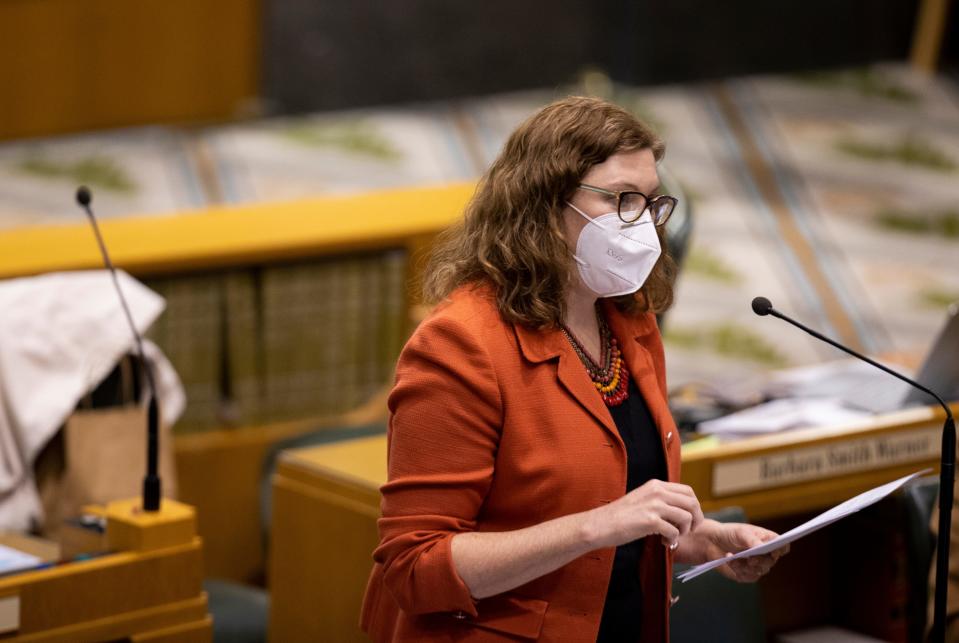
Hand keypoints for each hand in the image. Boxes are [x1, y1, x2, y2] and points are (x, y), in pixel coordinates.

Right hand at [587, 479, 703, 549]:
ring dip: (683, 532)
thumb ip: (660, 500)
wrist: (600, 525)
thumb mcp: (642, 499)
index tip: (689, 520)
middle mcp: (657, 491)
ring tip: (670, 537)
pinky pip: (674, 531)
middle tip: (686, 531)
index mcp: (656, 485)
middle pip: (692, 503)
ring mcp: (654, 505)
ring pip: (687, 517)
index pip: (688, 491)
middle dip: (695, 520)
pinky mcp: (650, 521)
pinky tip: (663, 542)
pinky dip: (672, 540)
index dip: (694, 507)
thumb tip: (681, 510)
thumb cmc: (620, 516)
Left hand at [696, 521, 788, 582]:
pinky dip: (738, 569)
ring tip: (732, 557)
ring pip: (760, 570)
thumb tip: (763, 548)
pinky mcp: (748, 574)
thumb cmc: (730, 533)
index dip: (781, 550)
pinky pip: (748, 577)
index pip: (783, 547)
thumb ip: (753, 541)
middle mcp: (766, 554)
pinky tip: (729, 561)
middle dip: (760, 560)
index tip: (773, 552)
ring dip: (745, 565)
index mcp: (768, 540)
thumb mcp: (741, 533)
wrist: (712, 542)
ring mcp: (757, 565)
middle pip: (771, 561)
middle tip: (750, 559)